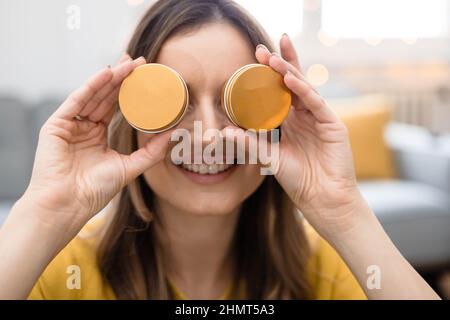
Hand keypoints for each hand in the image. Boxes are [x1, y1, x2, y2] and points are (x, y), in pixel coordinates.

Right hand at [21, 55, 172, 232]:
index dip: (130, 91)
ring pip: (93, 95)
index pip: (115, 107)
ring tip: (129, 64)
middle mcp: (84, 127)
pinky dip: (91, 86)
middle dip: (122, 78)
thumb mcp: (129, 167)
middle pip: (105, 97)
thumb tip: (174, 135)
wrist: (69, 205)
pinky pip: (77, 101)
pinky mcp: (56, 125)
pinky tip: (107, 74)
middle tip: (140, 62)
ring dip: (111, 78)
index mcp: (98, 136)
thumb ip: (151, 152)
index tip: (146, 77)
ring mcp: (70, 125)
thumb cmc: (95, 190)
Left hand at [255, 35, 364, 238]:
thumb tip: (224, 132)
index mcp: (290, 120)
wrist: (322, 199)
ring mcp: (319, 117)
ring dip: (288, 71)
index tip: (252, 59)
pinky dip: (303, 90)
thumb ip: (250, 144)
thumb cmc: (297, 179)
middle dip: (278, 63)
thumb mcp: (268, 158)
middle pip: (292, 82)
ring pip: (304, 87)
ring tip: (272, 58)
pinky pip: (316, 103)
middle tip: (261, 49)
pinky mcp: (333, 124)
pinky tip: (290, 79)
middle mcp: (305, 115)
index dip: (267, 74)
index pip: (278, 91)